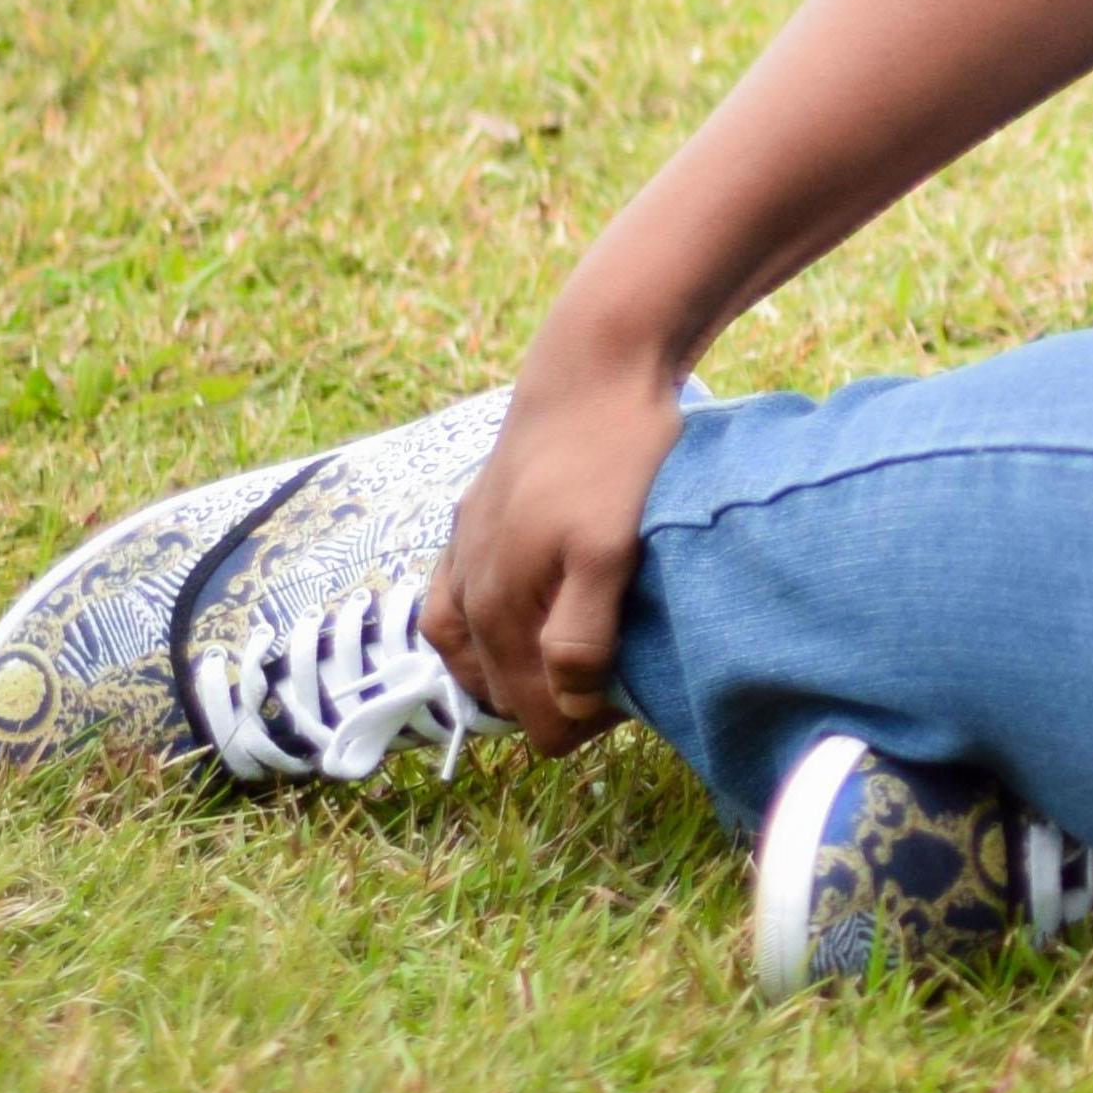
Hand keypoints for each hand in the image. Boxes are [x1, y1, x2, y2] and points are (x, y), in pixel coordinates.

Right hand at [421, 319, 687, 749]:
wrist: (591, 367)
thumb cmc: (612, 457)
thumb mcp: (608, 550)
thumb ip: (580, 632)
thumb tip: (564, 704)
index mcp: (497, 609)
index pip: (532, 713)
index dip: (584, 726)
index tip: (636, 702)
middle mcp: (467, 591)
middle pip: (500, 691)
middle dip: (554, 703)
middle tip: (620, 684)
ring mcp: (463, 554)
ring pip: (470, 653)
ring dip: (515, 673)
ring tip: (571, 669)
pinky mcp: (471, 521)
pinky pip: (455, 603)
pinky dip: (484, 632)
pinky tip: (512, 623)